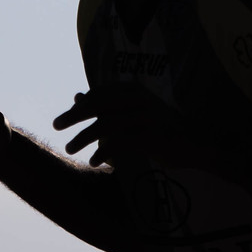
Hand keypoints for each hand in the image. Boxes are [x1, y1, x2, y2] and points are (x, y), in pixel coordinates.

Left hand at [53, 86, 211, 168]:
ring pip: (107, 125)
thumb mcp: (132, 112)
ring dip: (85, 138)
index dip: (78, 107)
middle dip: (75, 117)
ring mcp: (147, 117)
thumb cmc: (160, 127)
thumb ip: (106, 105)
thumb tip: (77, 96)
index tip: (62, 121)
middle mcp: (140, 99)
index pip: (99, 95)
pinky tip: (94, 161)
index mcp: (134, 90)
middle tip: (56, 127)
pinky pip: (121, 143)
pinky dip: (104, 152)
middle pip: (99, 106)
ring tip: (71, 149)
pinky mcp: (152, 136)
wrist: (195, 143)